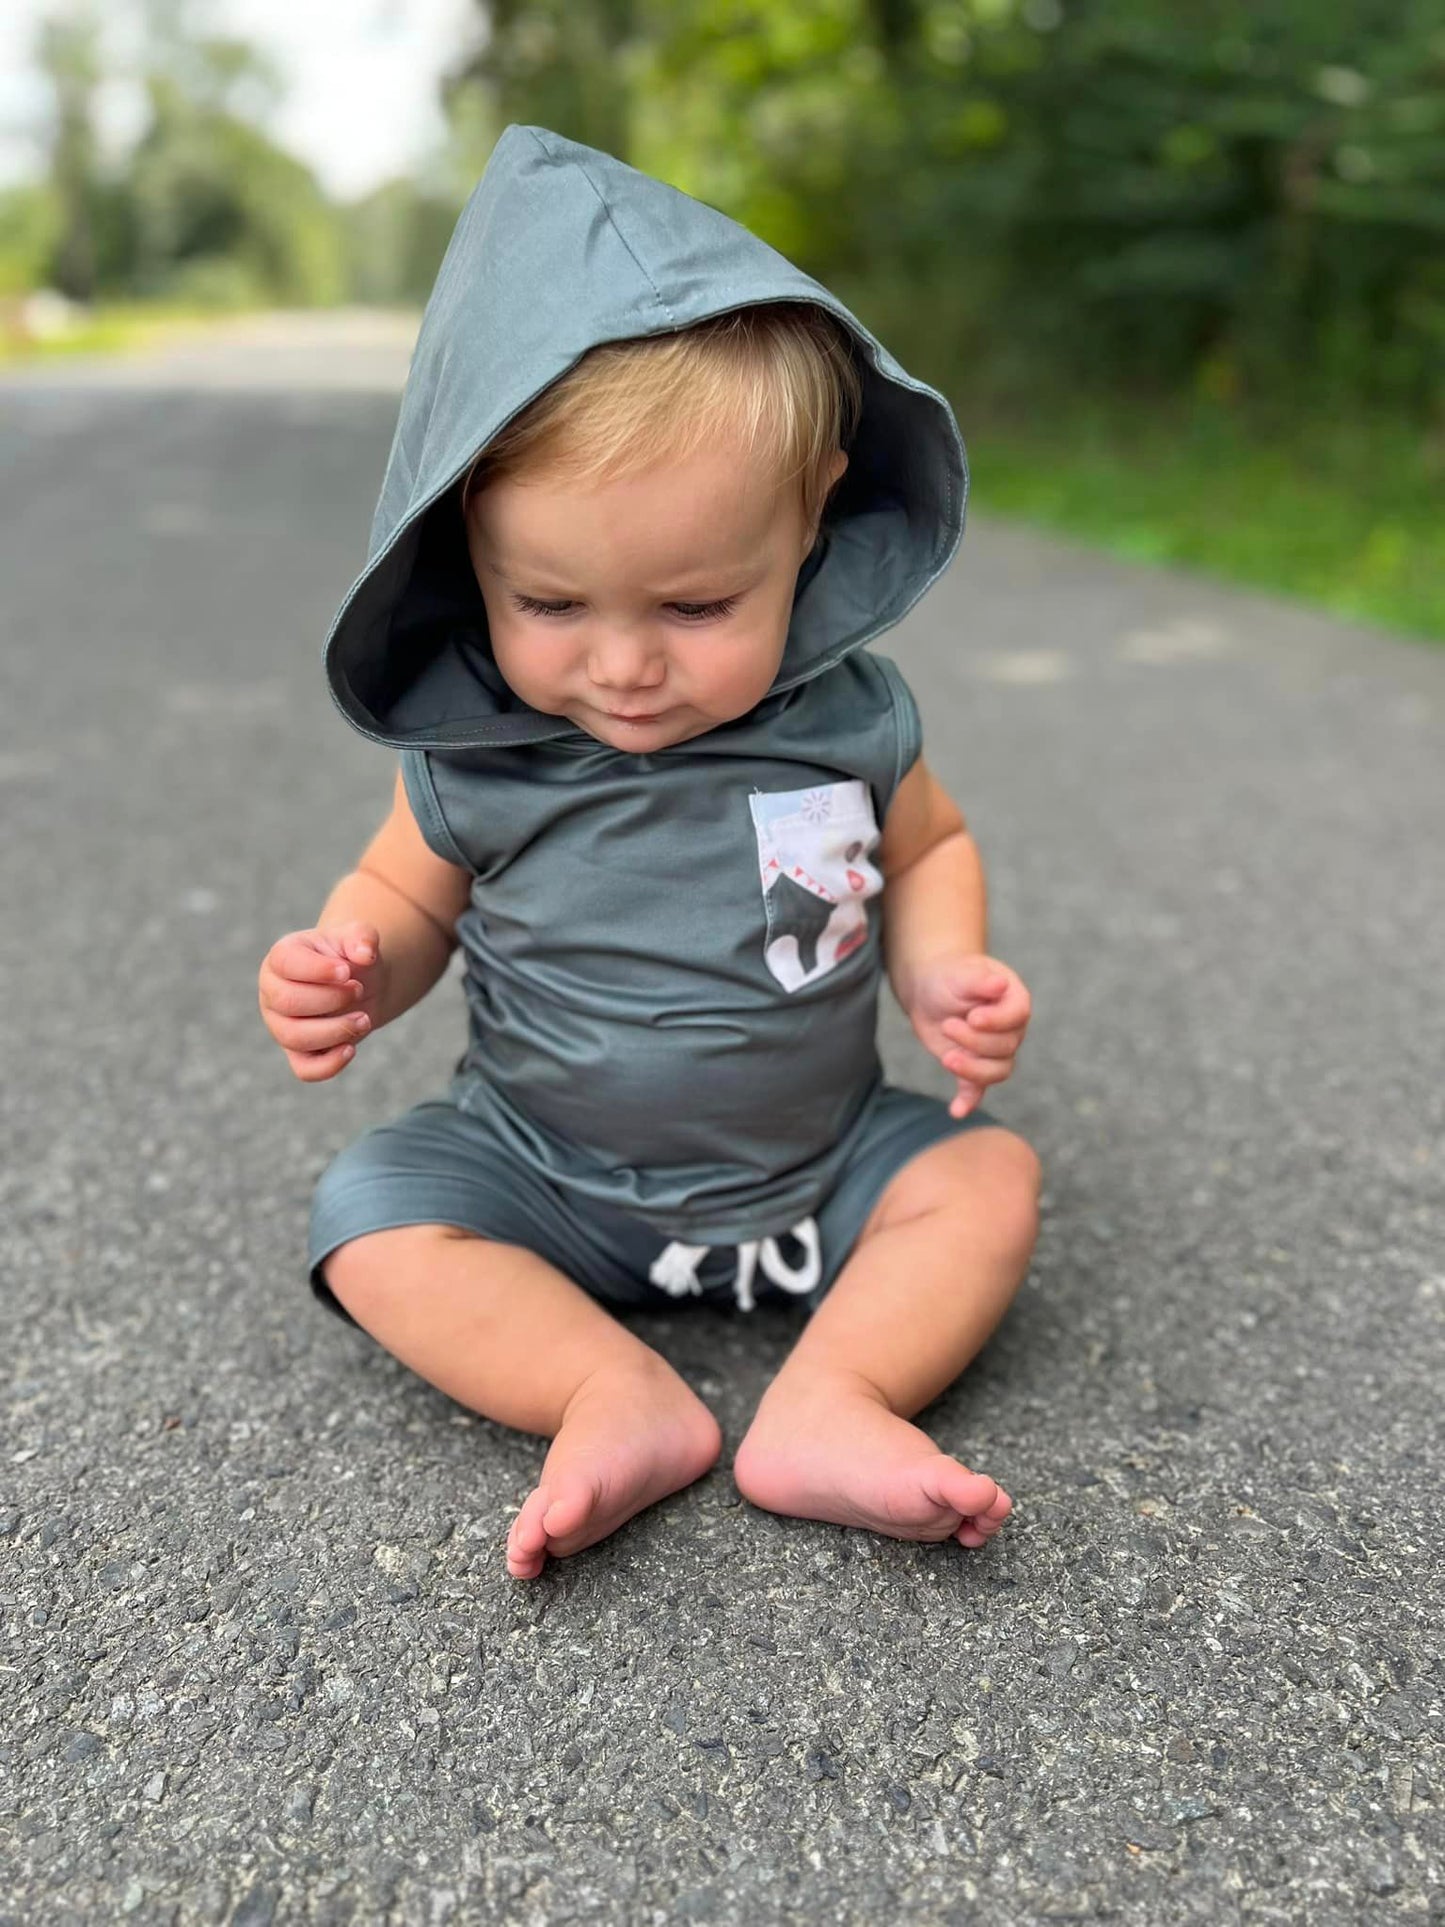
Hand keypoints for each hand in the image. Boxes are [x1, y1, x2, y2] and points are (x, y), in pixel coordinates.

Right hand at [258, 921, 384, 1082]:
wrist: (359, 984)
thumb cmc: (350, 958)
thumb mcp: (357, 938)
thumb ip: (362, 937)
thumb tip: (366, 954)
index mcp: (281, 958)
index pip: (286, 963)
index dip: (318, 969)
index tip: (347, 970)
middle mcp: (273, 993)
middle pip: (288, 1002)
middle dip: (330, 999)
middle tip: (359, 991)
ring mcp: (281, 1026)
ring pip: (295, 1038)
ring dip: (335, 1030)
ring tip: (364, 1019)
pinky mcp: (298, 1053)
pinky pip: (305, 1069)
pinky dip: (329, 1065)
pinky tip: (351, 1049)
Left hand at [905, 952, 1031, 1119]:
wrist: (929, 989)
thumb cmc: (950, 976)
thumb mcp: (960, 973)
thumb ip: (979, 980)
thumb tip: (1000, 985)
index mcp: (1014, 1000)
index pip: (1018, 1016)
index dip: (996, 1022)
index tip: (972, 1017)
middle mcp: (1010, 1029)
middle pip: (1005, 1047)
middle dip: (974, 1041)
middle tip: (948, 1025)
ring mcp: (993, 1051)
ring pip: (997, 1071)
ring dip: (973, 1069)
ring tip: (947, 1058)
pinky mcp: (973, 1066)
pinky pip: (977, 1089)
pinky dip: (968, 1101)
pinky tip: (956, 1111)